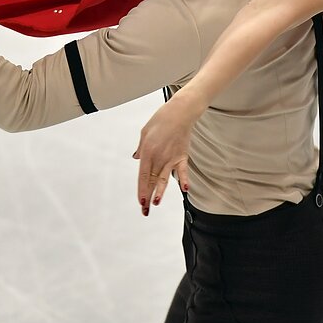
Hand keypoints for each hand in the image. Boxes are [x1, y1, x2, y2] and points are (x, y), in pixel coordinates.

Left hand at [133, 91, 201, 215]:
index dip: (141, 190)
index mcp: (148, 151)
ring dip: (160, 192)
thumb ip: (140, 148)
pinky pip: (182, 170)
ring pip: (165, 178)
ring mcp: (172, 158)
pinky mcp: (182, 156)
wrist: (180, 111)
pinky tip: (185, 189)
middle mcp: (159, 157)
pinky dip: (183, 179)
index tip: (140, 202)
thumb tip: (137, 158)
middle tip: (145, 211)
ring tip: (156, 203)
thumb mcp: (144, 132)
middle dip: (148, 196)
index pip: (143, 175)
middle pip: (152, 180)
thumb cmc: (161, 119)